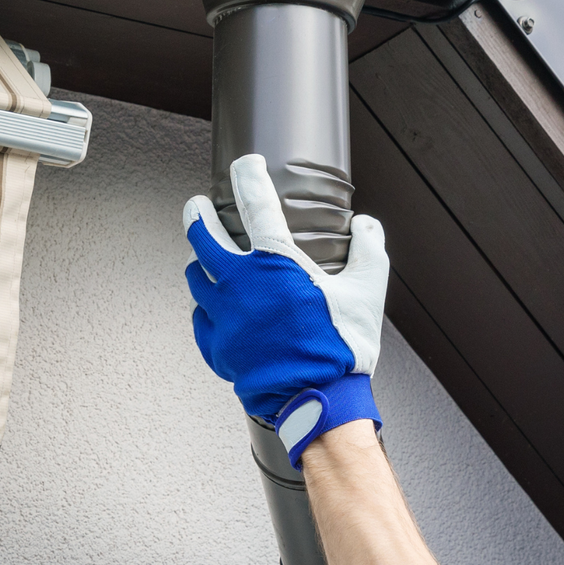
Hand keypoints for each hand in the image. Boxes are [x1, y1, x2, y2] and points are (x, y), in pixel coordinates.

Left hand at [183, 154, 387, 457]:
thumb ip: (368, 250)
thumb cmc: (340, 347)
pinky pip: (199, 318)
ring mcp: (223, 315)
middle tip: (198, 206)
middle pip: (202, 236)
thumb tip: (366, 226)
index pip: (254, 201)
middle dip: (197, 215)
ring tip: (204, 257)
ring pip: (195, 277)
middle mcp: (240, 283)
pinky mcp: (216, 345)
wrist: (315, 401)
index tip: (244, 164)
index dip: (247, 175)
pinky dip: (204, 307)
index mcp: (275, 261)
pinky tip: (211, 307)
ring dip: (199, 261)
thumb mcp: (367, 292)